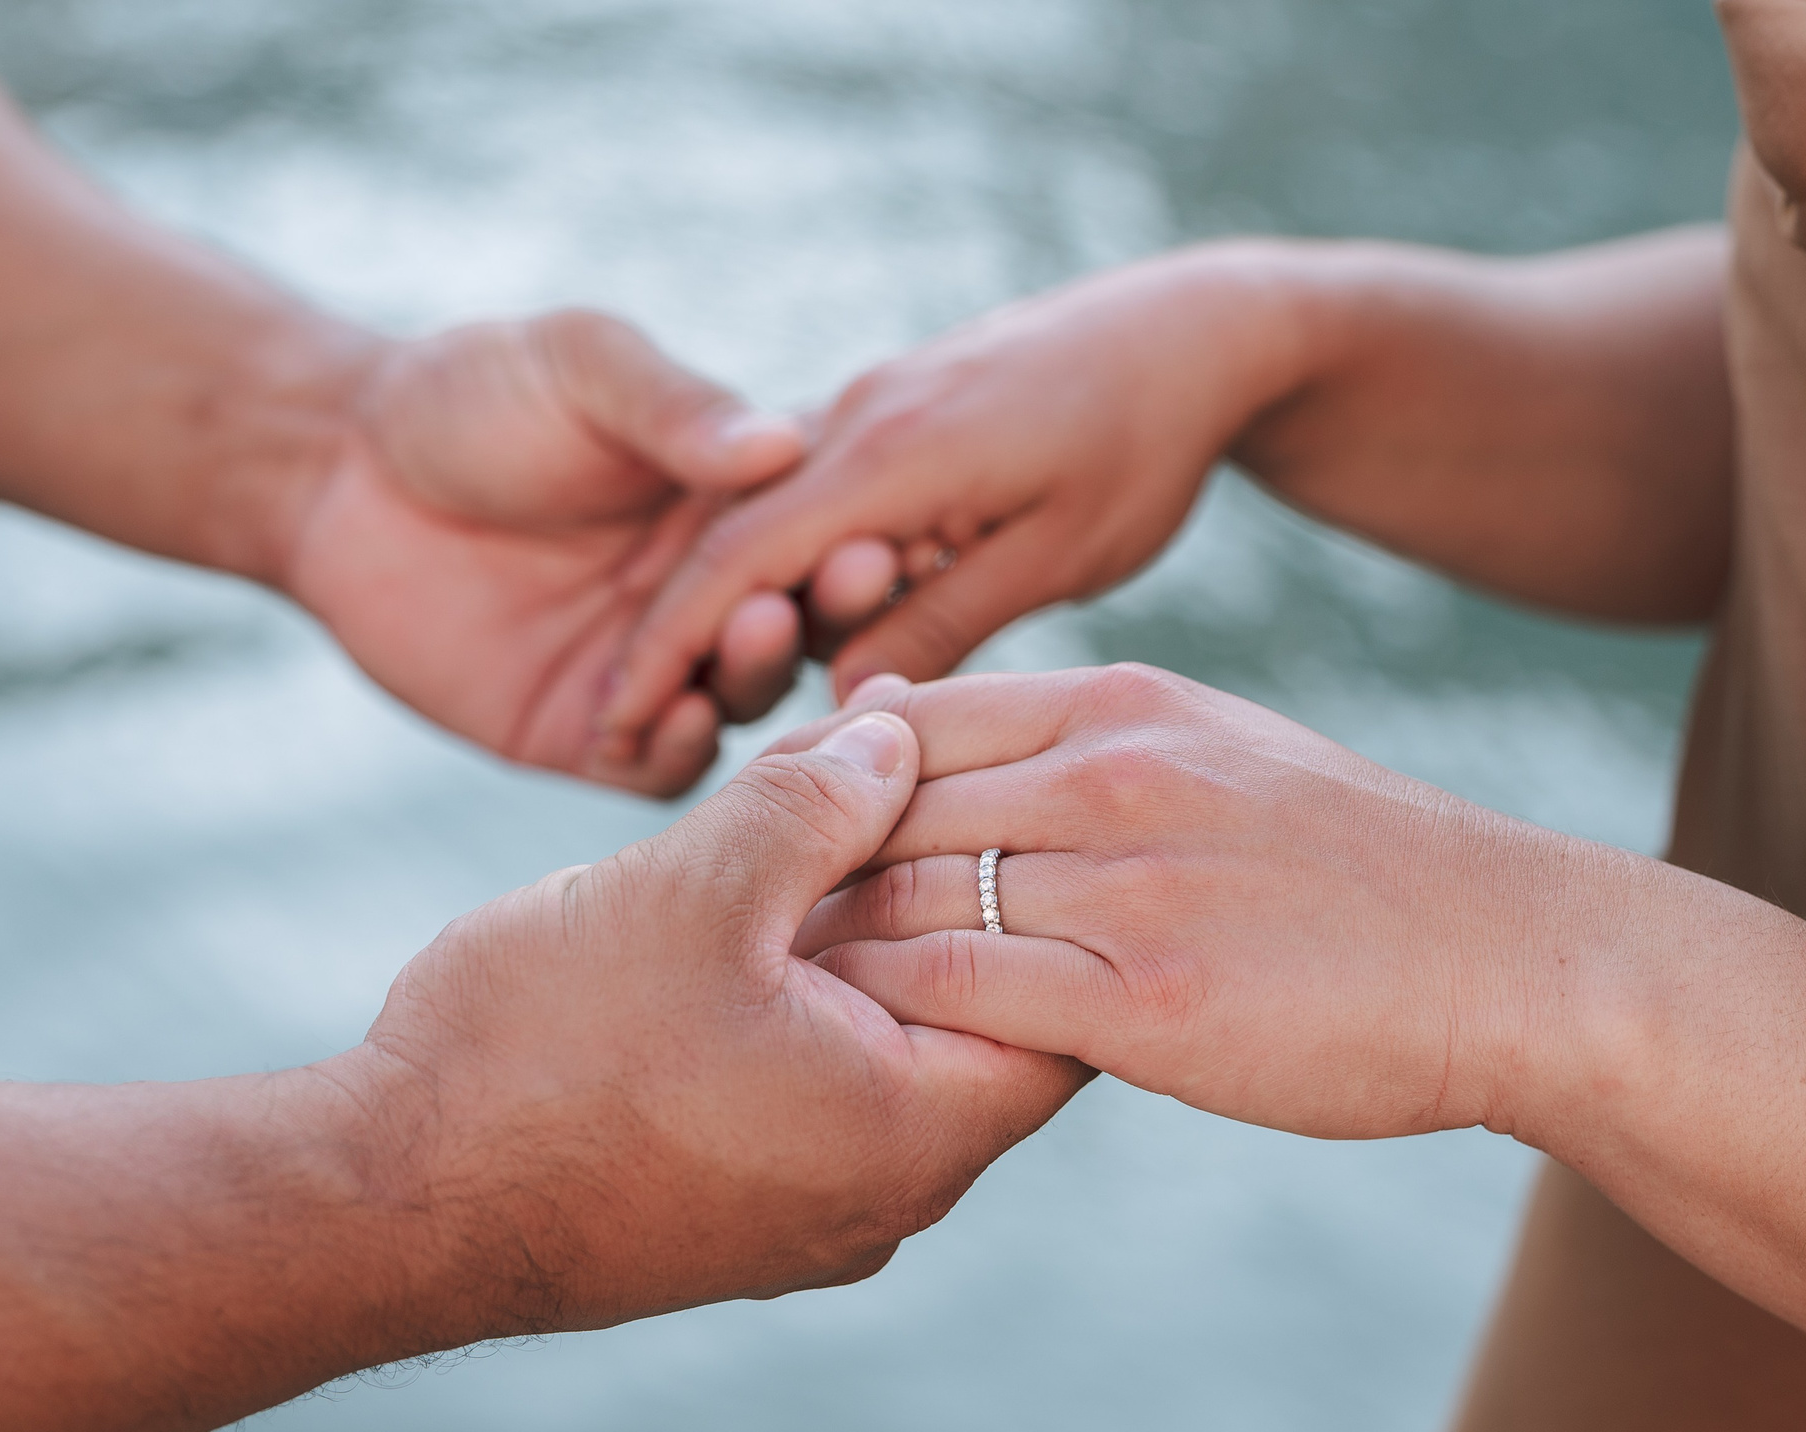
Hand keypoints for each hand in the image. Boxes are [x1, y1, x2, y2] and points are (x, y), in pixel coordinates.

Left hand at [281, 310, 814, 796]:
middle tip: (846, 579)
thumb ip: (674, 409)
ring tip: (758, 632)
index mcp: (729, 509)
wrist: (335, 468)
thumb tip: (778, 444)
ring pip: (741, 703)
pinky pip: (656, 766)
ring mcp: (649, 672)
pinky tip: (680, 719)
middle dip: (827, 608)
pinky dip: (680, 752)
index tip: (882, 522)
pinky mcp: (580, 734)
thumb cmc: (469, 391)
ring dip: (760, 675)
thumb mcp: (583, 368)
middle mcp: (706, 599)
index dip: (850, 536)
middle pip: (802, 628)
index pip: (820, 539)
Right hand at [322, 708, 1091, 1340]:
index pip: (1068, 1001)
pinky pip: (807, 1093)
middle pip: (973, 1016)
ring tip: (800, 832)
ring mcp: (805, 1219)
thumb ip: (814, 801)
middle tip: (889, 779)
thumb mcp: (694, 886)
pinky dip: (795, 1004)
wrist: (380, 1205)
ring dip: (852, 942)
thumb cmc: (540, 1052)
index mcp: (916, 1130)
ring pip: (880, 1049)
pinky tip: (735, 920)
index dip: (1033, 872)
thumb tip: (895, 736)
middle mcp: (886, 1197)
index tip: (992, 782)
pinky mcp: (729, 1215)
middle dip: (935, 888)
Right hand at [597, 247, 1307, 739]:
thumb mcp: (1054, 552)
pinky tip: (775, 629)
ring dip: (720, 604)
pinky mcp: (889, 411)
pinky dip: (775, 563)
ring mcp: (867, 406)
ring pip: (761, 516)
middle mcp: (856, 419)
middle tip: (622, 731)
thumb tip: (848, 705)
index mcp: (888, 453)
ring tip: (680, 700)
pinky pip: (805, 495)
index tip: (615, 725)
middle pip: (725, 539)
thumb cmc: (1141, 442)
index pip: (738, 562)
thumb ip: (944, 620)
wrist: (1190, 326)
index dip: (668, 650)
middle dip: (667, 637)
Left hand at [780, 667, 1633, 1142]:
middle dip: (799, 870)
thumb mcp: (1219, 751)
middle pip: (883, 804)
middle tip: (732, 934)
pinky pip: (965, 995)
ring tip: (772, 1003)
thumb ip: (1086, 743)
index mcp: (1122, 702)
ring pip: (906, 899)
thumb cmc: (1359, 866)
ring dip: (828, 952)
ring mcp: (1127, 885)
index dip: (827, 786)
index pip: (909, 719)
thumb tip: (952, 745)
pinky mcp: (1149, 1002)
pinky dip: (897, 1020)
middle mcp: (1110, 774)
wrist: (1511, 957)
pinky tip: (859, 1055)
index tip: (783, 845)